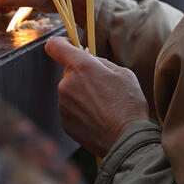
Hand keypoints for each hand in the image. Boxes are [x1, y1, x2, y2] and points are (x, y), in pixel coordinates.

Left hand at [45, 37, 149, 156]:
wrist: (126, 139)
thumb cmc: (128, 105)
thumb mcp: (123, 73)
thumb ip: (101, 63)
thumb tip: (90, 60)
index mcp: (81, 67)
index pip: (55, 46)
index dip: (61, 44)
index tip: (69, 46)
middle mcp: (66, 84)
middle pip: (68, 72)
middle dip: (82, 76)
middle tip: (102, 87)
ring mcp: (63, 105)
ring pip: (70, 92)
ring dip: (81, 95)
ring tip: (103, 107)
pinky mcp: (64, 122)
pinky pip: (70, 110)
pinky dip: (81, 111)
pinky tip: (98, 119)